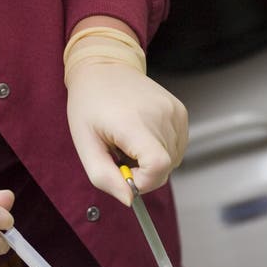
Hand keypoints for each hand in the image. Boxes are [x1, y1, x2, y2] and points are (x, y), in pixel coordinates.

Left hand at [64, 30, 187, 205]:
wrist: (103, 67)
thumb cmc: (90, 106)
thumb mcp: (85, 146)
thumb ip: (105, 179)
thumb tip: (130, 199)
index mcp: (133, 122)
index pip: (158, 167)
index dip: (144, 181)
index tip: (125, 172)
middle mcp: (159, 115)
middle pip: (164, 169)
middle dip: (143, 172)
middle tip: (121, 153)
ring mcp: (174, 112)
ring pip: (172, 161)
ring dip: (151, 160)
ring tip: (131, 140)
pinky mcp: (181, 112)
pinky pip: (176, 148)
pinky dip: (161, 149)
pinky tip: (144, 134)